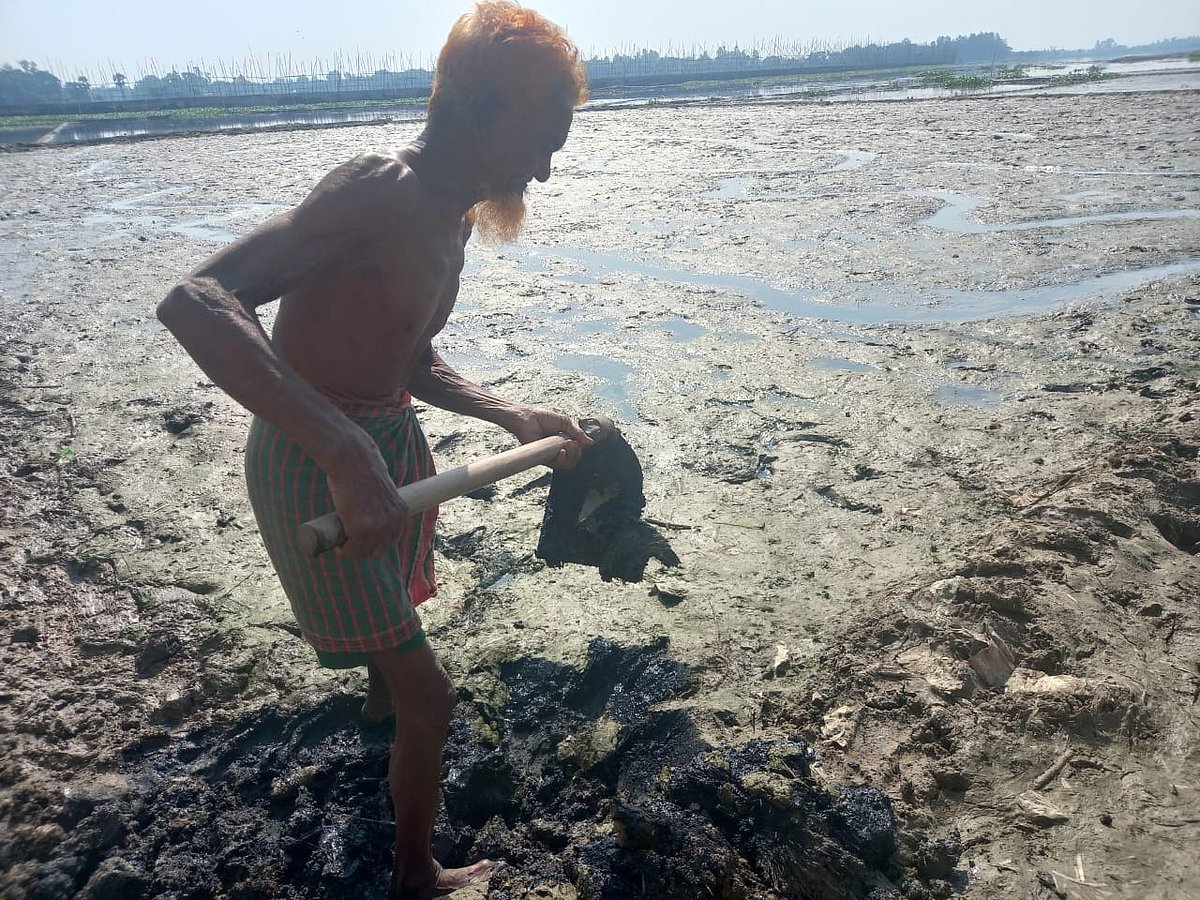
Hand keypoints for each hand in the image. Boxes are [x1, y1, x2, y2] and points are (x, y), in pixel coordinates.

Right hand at [324, 436, 407, 560]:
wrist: (352, 460)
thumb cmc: (363, 471)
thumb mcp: (383, 490)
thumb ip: (383, 504)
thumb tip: (372, 511)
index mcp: (401, 513)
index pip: (390, 540)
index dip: (374, 543)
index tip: (361, 539)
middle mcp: (392, 522)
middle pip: (378, 550)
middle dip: (362, 549)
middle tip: (348, 542)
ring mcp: (377, 526)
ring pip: (363, 552)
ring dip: (351, 552)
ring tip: (341, 544)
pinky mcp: (360, 527)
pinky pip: (351, 550)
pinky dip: (343, 551)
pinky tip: (338, 546)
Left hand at [505, 405, 593, 468]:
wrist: (527, 418)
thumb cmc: (542, 418)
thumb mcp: (565, 423)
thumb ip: (577, 433)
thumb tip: (590, 442)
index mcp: (563, 442)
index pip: (576, 452)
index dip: (580, 449)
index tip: (580, 441)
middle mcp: (557, 451)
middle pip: (573, 460)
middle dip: (577, 453)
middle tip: (574, 443)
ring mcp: (550, 455)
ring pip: (566, 464)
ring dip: (571, 455)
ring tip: (568, 444)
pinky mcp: (543, 459)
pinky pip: (556, 465)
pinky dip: (562, 459)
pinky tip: (562, 450)